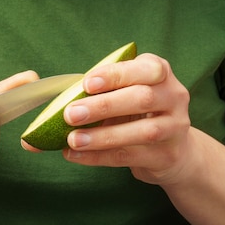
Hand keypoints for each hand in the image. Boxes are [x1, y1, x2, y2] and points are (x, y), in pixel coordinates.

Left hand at [60, 53, 192, 185]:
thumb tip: (49, 110)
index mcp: (160, 73)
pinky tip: (76, 155)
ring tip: (73, 139)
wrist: (171, 150)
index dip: (116, 75)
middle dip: (103, 106)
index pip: (146, 68)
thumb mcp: (119, 96)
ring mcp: (175, 128)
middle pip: (142, 98)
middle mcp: (174, 97)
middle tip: (70, 114)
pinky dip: (100, 157)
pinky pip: (131, 156)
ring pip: (142, 131)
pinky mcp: (167, 156)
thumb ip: (89, 96)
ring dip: (103, 136)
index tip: (86, 84)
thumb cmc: (134, 115)